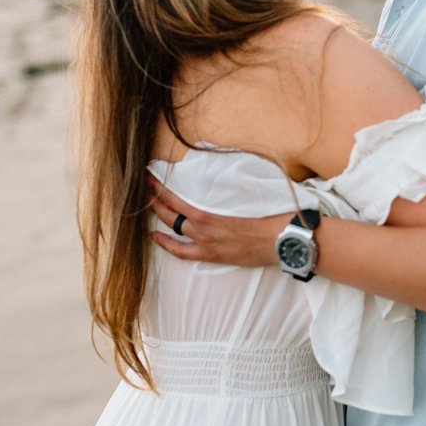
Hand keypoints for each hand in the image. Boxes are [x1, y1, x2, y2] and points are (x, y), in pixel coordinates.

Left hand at [148, 172, 289, 267]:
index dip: (158, 187)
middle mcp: (202, 229)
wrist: (282, 239)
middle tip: (143, 186)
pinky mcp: (212, 255)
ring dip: (158, 216)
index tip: (149, 176)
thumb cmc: (268, 214)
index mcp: (209, 212)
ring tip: (146, 205)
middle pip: (169, 212)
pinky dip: (166, 244)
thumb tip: (218, 170)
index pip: (174, 198)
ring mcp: (205, 244)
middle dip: (153, 198)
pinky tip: (155, 236)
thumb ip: (227, 185)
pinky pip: (181, 251)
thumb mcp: (246, 192)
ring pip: (172, 228)